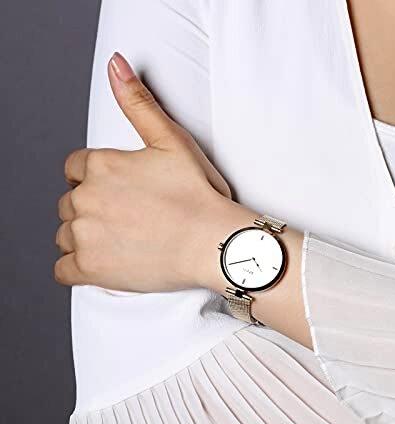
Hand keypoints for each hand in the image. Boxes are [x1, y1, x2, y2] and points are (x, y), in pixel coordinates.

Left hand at [55, 52, 233, 291]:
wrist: (213, 242)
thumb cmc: (197, 195)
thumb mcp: (171, 141)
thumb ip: (138, 102)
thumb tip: (115, 64)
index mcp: (100, 165)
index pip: (76, 169)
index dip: (97, 180)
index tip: (121, 193)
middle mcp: (85, 197)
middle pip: (70, 202)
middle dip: (92, 208)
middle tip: (128, 218)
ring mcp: (85, 235)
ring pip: (65, 234)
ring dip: (85, 237)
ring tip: (121, 241)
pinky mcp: (90, 269)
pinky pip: (63, 269)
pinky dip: (77, 268)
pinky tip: (104, 263)